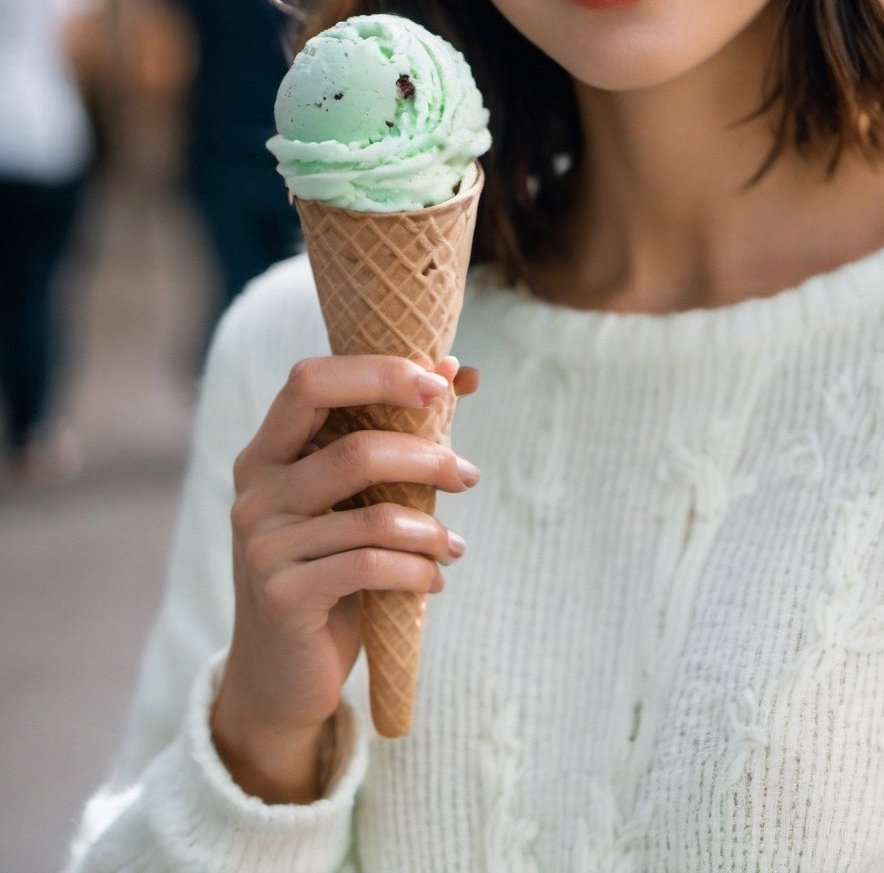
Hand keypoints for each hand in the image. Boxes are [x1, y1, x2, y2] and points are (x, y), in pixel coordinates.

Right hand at [211, 353, 478, 800]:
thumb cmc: (326, 567)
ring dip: (431, 528)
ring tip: (454, 545)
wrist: (279, 674)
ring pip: (374, 515)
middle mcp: (255, 491)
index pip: (310, 380)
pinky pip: (372, 567)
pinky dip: (418, 570)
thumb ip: (396, 434)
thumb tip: (461, 369)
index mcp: (267, 451)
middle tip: (469, 475)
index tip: (441, 383)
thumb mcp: (351, 499)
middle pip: (355, 448)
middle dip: (426, 456)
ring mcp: (264, 545)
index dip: (378, 372)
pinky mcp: (284, 596)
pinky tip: (435, 580)